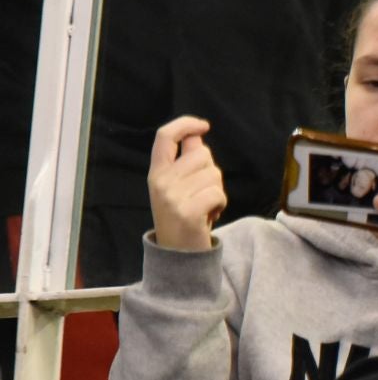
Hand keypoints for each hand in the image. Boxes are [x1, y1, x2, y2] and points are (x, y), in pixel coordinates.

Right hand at [148, 116, 225, 250]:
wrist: (177, 255)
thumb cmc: (183, 215)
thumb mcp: (176, 186)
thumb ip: (185, 162)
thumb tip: (197, 136)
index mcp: (156, 172)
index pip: (165, 136)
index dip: (185, 124)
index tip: (203, 125)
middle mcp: (161, 181)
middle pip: (202, 154)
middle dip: (211, 171)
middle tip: (201, 193)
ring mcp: (172, 196)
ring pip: (214, 174)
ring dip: (217, 190)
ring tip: (204, 206)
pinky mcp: (187, 211)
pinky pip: (218, 193)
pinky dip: (220, 204)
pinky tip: (209, 216)